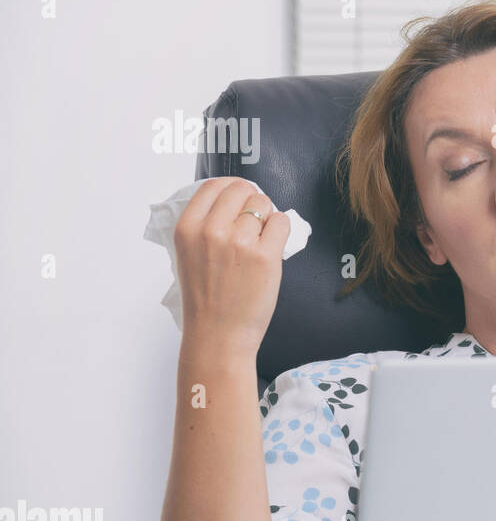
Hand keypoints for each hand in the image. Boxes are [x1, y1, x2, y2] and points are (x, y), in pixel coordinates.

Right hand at [173, 177, 290, 356]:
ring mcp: (239, 242)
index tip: (240, 198)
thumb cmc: (206, 297)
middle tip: (254, 221)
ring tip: (260, 239)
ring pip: (264, 204)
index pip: (214, 186)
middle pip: (242, 190)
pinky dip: (281, 229)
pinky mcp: (265, 256)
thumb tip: (234, 198)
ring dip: (267, 217)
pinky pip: (282, 222)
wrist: (218, 334)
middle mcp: (211, 230)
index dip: (232, 189)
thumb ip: (205, 225)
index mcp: (187, 228)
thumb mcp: (189, 255)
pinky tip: (272, 245)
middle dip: (252, 200)